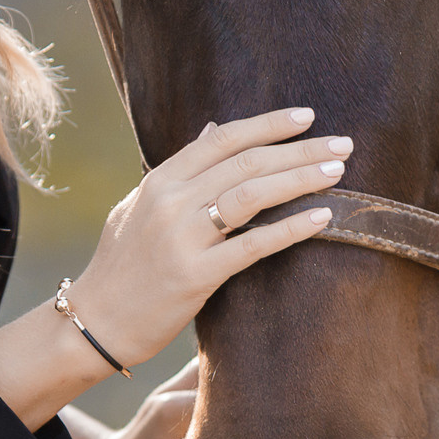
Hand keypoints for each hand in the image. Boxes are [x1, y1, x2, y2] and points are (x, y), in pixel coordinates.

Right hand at [57, 108, 348, 367]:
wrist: (96, 322)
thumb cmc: (122, 264)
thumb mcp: (141, 205)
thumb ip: (181, 169)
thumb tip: (214, 128)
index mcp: (160, 180)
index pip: (224, 139)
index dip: (269, 124)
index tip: (307, 116)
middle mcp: (171, 201)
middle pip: (247, 162)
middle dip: (300, 150)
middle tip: (342, 143)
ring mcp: (182, 238)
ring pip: (253, 194)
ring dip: (301, 179)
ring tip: (337, 171)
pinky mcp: (195, 276)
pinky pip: (253, 245)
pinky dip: (291, 228)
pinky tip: (322, 218)